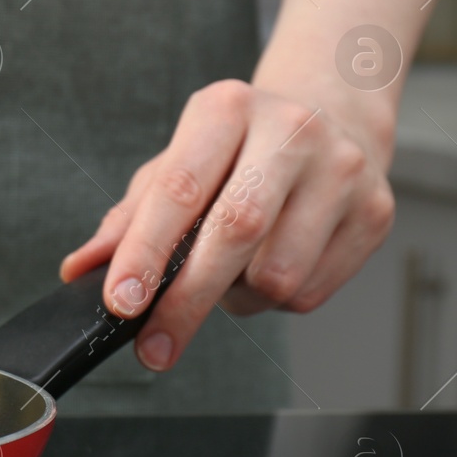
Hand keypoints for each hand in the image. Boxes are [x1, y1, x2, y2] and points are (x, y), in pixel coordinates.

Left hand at [60, 80, 394, 371]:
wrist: (330, 116)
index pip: (179, 190)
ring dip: (238, 298)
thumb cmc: (236, 150)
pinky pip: (311, 291)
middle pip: (236, 231)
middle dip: (186, 300)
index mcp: (226, 109)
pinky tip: (272, 264)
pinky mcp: (376, 212)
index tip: (121, 302)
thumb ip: (126, 221)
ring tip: (230, 272)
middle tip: (154, 347)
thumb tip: (81, 270)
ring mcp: (342, 171)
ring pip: (278, 274)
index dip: (146, 253)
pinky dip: (276, 300)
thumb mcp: (174, 166)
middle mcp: (291, 131)